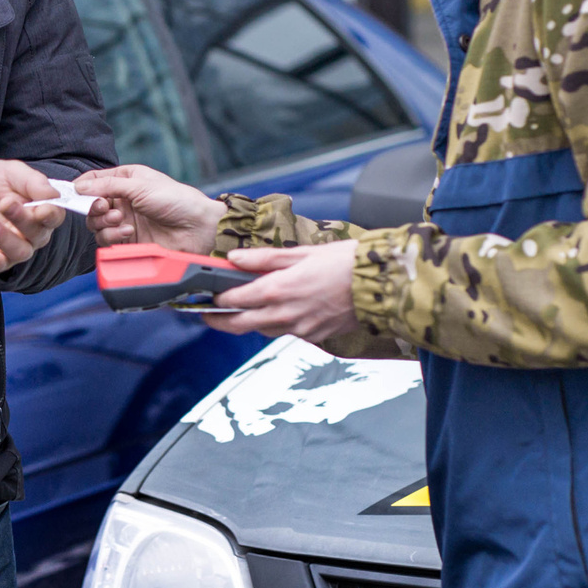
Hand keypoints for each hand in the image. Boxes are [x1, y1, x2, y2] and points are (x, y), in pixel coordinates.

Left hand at [0, 159, 66, 273]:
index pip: (55, 216)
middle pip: (37, 234)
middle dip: (21, 219)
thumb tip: (52, 194)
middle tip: (4, 203)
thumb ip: (33, 181)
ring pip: (19, 252)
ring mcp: (15, 249)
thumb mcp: (11, 172)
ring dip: (2, 237)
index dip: (51, 215)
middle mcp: (34, 234)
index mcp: (43, 210)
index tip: (41, 210)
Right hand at [72, 165, 222, 255]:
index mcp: (126, 179)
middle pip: (91, 205)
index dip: (82, 187)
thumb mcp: (140, 186)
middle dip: (94, 208)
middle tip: (105, 208)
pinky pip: (107, 240)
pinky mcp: (128, 240)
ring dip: (104, 223)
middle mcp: (123, 200)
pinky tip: (128, 232)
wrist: (196, 228)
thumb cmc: (175, 199)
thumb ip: (108, 186)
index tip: (74, 194)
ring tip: (121, 221)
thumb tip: (79, 187)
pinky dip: (113, 237)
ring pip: (96, 224)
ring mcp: (125, 220)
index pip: (94, 181)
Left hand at [203, 241, 360, 344]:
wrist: (381, 285)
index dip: (217, 299)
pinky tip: (280, 310)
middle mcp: (285, 314)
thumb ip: (264, 258)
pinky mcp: (315, 336)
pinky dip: (278, 323)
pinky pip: (287, 332)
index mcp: (278, 290)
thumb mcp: (301, 252)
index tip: (208, 296)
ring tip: (242, 311)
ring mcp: (300, 328)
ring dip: (250, 322)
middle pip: (241, 325)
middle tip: (207, 316)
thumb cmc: (345, 262)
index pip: (235, 300)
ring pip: (263, 330)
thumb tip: (235, 258)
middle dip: (219, 322)